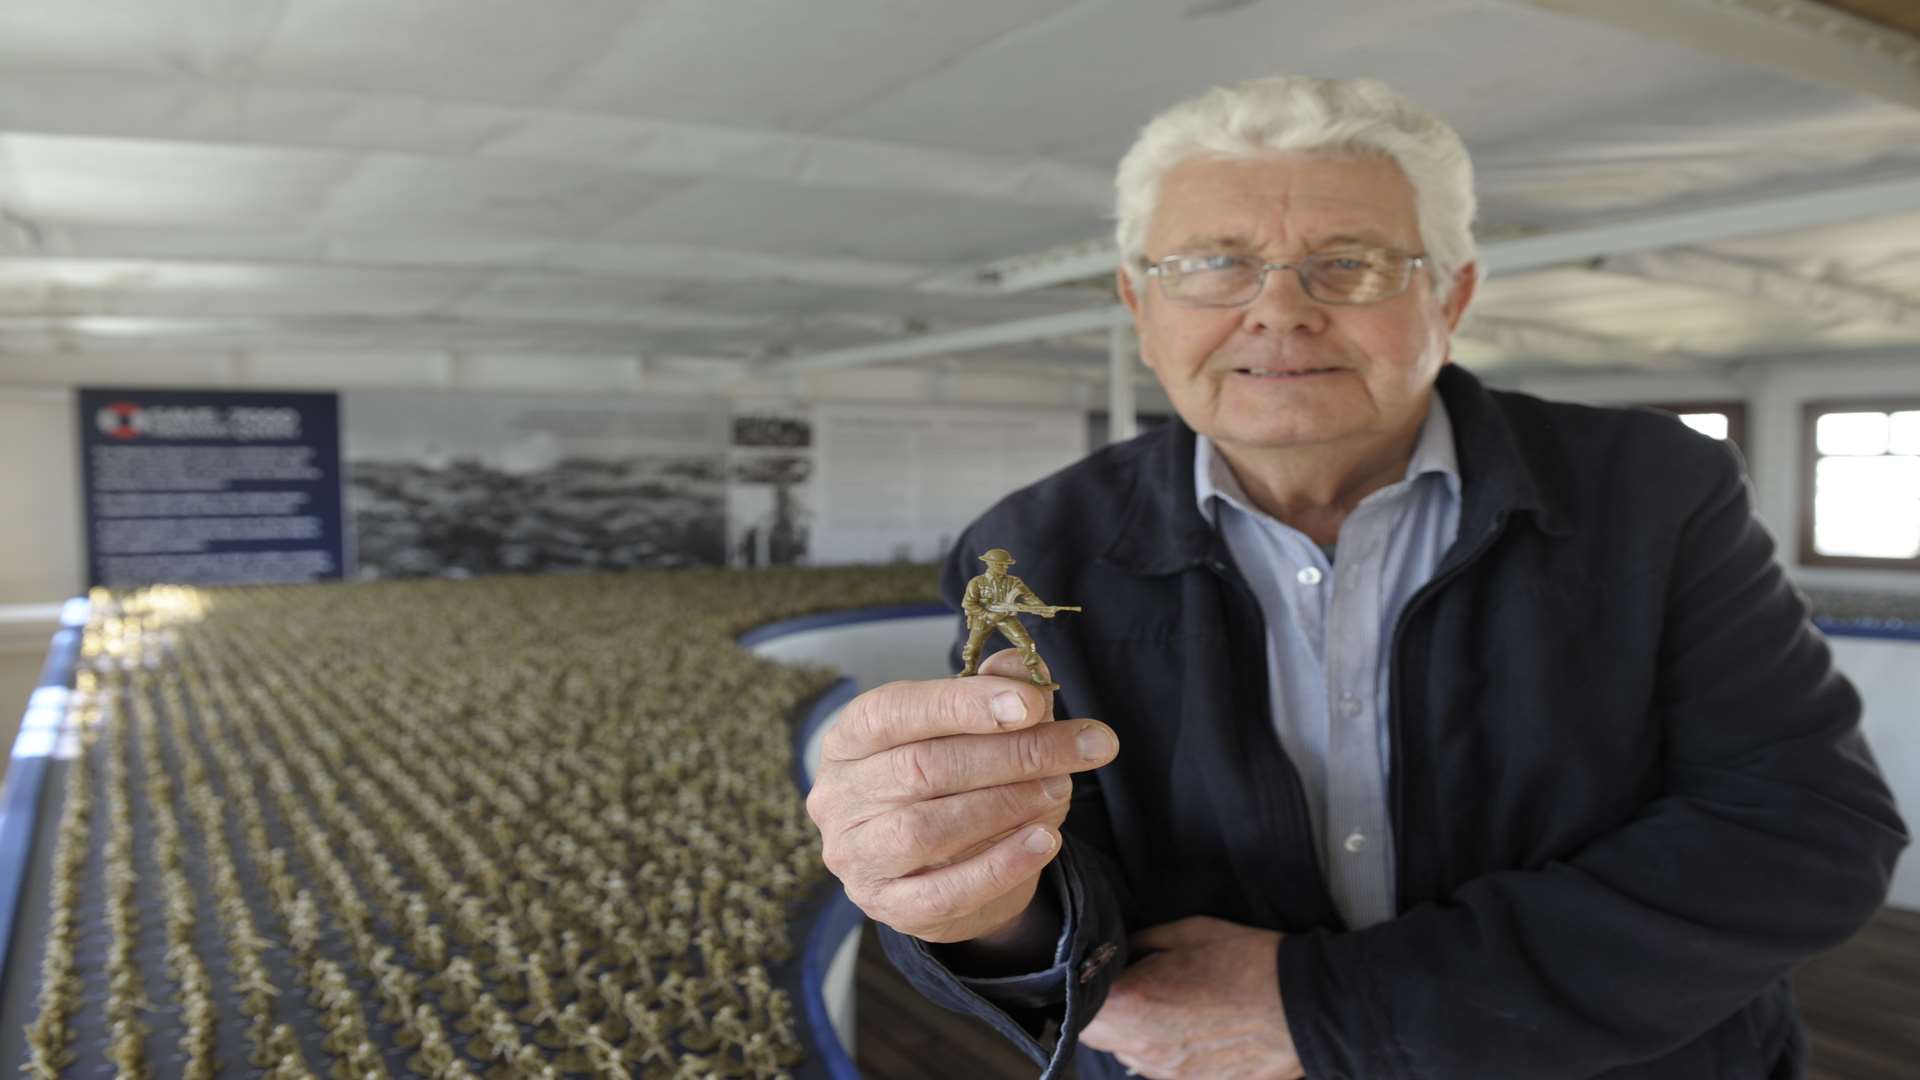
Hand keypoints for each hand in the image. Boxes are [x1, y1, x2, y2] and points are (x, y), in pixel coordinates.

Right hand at [804, 649, 1120, 943]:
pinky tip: (1045, 840)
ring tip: (1060, 789)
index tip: (1034, 704)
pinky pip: (943, 893)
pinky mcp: (886, 906)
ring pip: (927, 830)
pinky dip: (1000, 867)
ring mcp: (856, 856)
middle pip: (922, 769)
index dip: (965, 705)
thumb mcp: (972, 728)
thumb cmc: (950, 779)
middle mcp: (839, 795)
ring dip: (1005, 806)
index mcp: (849, 737)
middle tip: (1080, 746)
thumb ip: (998, 692)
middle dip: (1011, 754)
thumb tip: (1027, 669)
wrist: (938, 865)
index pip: (895, 711)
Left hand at [1080, 917, 1303, 1079]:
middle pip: (1098, 1037)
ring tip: (1163, 1006)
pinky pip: (1160, 1069)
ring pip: (1128, 1056)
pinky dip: (1163, 1050)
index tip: (1094, 975)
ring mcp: (1170, 1073)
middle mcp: (1145, 1047)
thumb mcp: (1187, 933)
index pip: (1078, 1008)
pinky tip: (1187, 1026)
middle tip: (1126, 987)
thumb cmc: (1247, 961)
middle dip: (1104, 1012)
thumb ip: (1141, 943)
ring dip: (1133, 1033)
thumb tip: (1121, 951)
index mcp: (1134, 1003)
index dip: (1082, 990)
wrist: (1305, 1005)